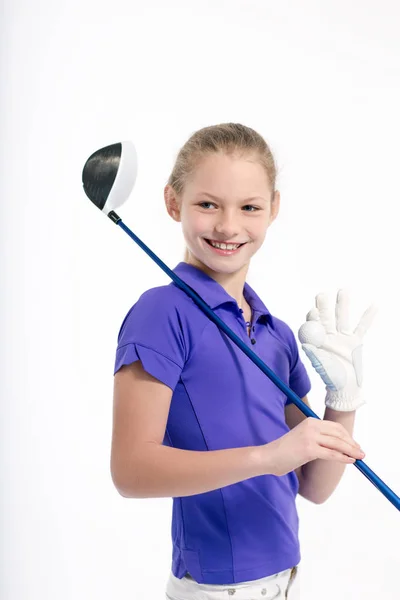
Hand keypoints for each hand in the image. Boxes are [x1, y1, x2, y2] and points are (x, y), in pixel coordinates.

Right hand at [265, 417, 364, 476]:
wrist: (269, 456)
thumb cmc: (285, 451)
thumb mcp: (303, 439)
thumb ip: (317, 439)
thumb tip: (337, 446)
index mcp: (310, 421)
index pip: (335, 427)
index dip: (348, 436)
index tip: (354, 445)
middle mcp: (311, 426)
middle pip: (339, 434)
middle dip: (352, 443)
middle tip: (361, 452)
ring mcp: (310, 437)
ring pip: (338, 443)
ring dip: (351, 451)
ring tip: (359, 457)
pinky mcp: (309, 449)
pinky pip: (332, 454)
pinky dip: (343, 457)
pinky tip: (350, 461)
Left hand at [298, 289, 377, 410]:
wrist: (346, 388)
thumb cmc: (331, 378)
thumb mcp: (322, 366)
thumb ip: (314, 354)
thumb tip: (305, 344)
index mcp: (317, 341)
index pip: (313, 325)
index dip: (313, 317)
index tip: (313, 311)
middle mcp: (329, 337)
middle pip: (326, 317)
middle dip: (325, 306)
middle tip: (322, 294)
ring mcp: (342, 338)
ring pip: (342, 318)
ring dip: (343, 304)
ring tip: (343, 291)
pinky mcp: (355, 342)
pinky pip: (362, 327)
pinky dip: (368, 316)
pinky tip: (374, 305)